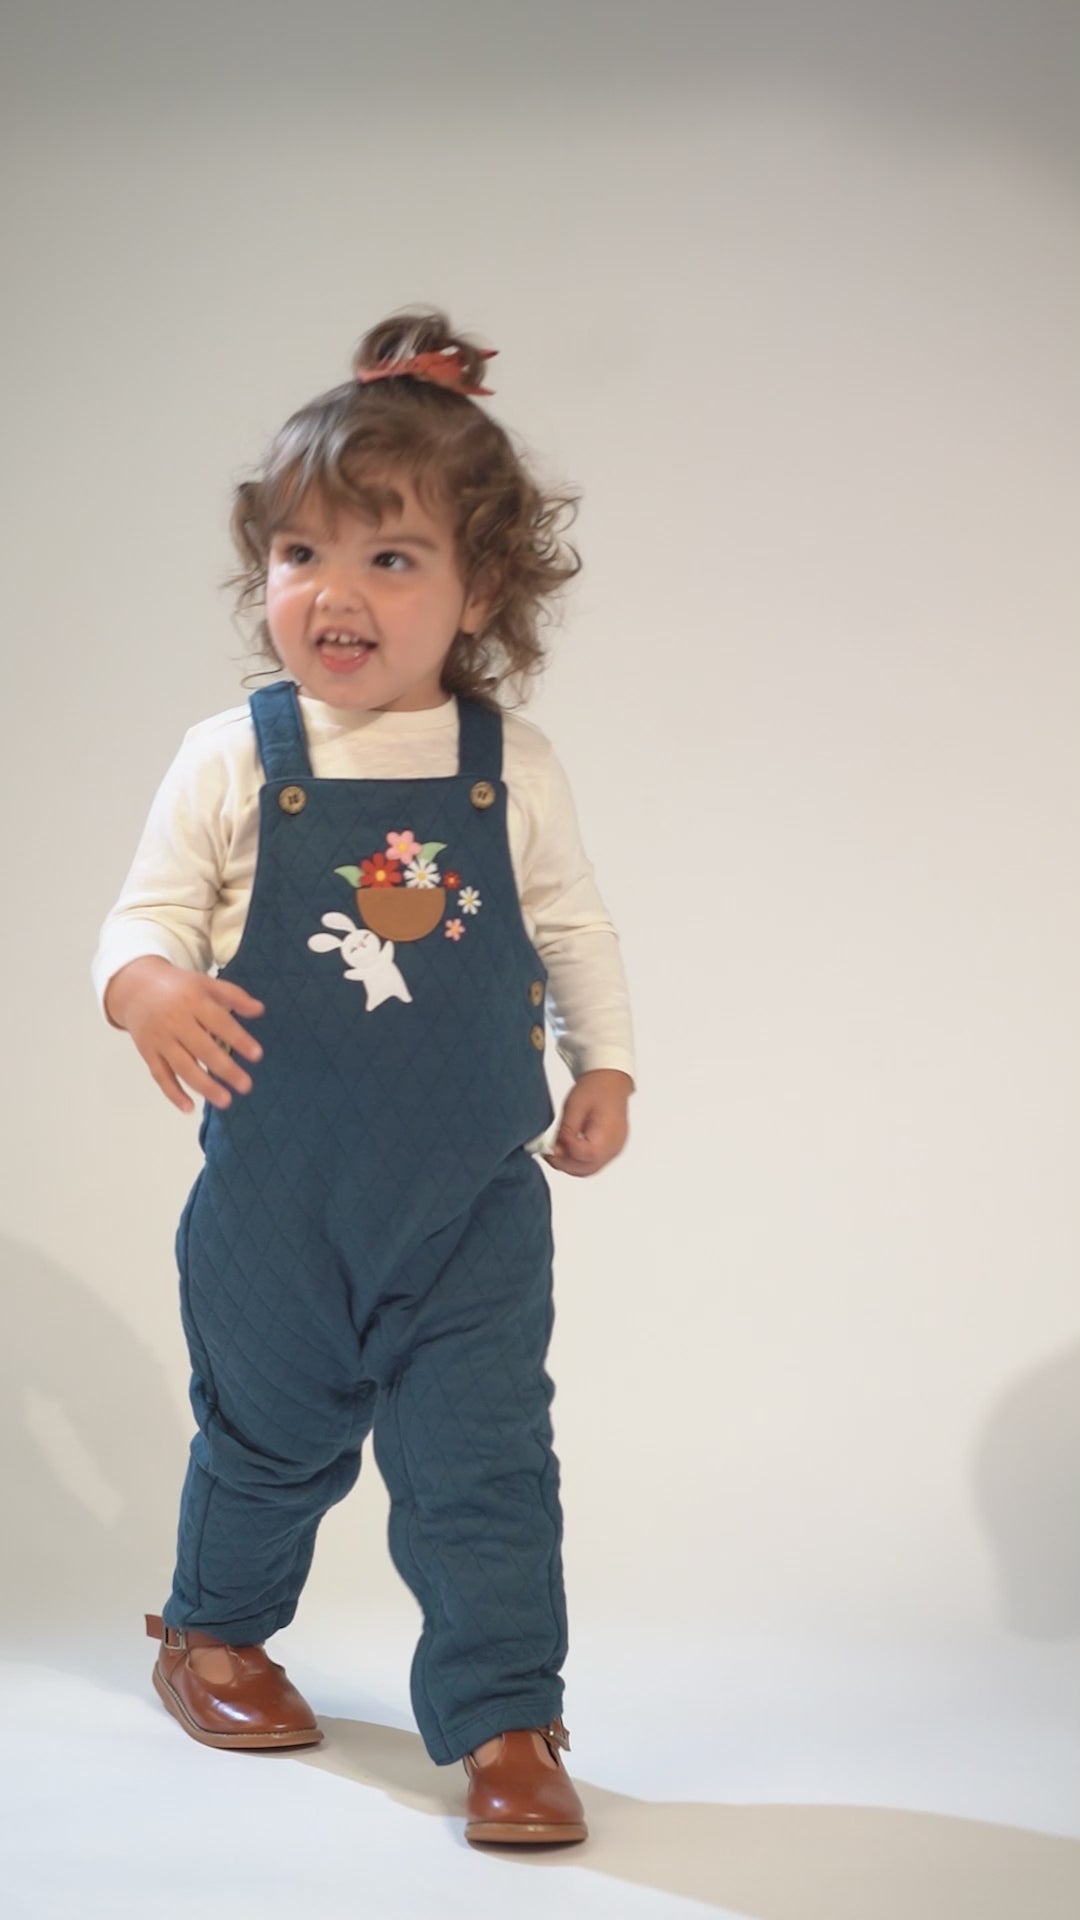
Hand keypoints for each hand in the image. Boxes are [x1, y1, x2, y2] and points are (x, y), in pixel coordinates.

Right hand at [104, 957, 264, 1114]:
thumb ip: (234, 996)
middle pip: (202, 1048)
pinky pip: (160, 1075)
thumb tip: (260, 1009)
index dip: (238, 1039)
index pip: (219, 1022)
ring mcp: (160, 1039)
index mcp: (193, 1001)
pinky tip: (189, 1108)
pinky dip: (173, 1093)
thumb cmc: (180, 988)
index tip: (257, 1055)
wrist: (136, 989)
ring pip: (182, 1066)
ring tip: (225, 1101)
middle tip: (246, 1086)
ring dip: (204, 1086)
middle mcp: (175, 1021)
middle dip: (225, 1069)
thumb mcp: (206, 984)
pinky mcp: (148, 1053)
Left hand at [543, 1069, 633, 1178]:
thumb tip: (555, 1151)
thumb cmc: (595, 1089)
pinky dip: (578, 1161)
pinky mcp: (611, 1149)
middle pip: (586, 1168)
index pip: (582, 1155)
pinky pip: (593, 1163)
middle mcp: (614, 1147)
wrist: (611, 1081)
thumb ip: (566, 1131)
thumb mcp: (574, 1106)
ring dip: (570, 1165)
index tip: (548, 1146)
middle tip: (546, 1153)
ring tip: (554, 1151)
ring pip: (589, 1169)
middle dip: (564, 1164)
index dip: (563, 1153)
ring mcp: (614, 1150)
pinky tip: (566, 1150)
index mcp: (607, 1135)